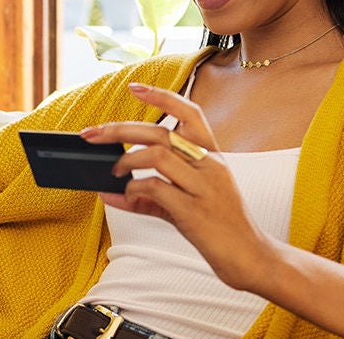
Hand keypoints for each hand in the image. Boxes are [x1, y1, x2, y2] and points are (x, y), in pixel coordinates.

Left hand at [80, 82, 276, 290]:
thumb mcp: (186, 204)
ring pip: (157, 154)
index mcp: (212, 155)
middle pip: (161, 132)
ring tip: (115, 171)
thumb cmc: (219, 227)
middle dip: (120, 129)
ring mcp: (204, 187)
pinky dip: (134, 189)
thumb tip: (109, 193)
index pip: (190, 112)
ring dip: (127, 160)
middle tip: (92, 134)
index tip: (134, 87)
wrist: (250, 257)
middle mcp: (210, 165)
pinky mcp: (194, 211)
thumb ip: (149, 197)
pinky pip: (156, 188)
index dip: (161, 96)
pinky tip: (129, 195)